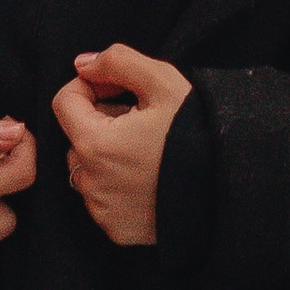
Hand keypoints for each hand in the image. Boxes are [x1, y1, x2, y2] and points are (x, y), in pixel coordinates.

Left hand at [51, 44, 193, 247]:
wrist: (225, 185)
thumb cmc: (195, 131)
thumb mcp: (162, 81)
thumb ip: (117, 61)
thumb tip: (82, 64)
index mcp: (94, 143)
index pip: (64, 102)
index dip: (90, 87)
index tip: (119, 90)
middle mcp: (89, 182)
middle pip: (76, 136)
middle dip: (100, 121)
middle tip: (141, 120)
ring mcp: (102, 210)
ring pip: (87, 168)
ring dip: (105, 154)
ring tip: (145, 149)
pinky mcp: (116, 229)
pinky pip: (102, 198)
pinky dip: (116, 184)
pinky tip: (147, 176)